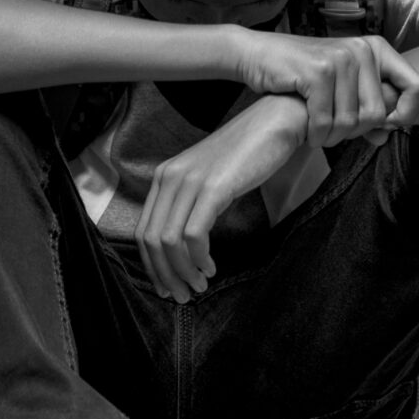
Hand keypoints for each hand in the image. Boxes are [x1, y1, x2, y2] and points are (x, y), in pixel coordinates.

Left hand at [137, 95, 310, 301]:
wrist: (274, 124)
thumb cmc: (247, 155)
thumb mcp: (209, 180)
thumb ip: (192, 205)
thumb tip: (187, 247)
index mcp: (165, 177)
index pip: (144, 230)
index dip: (153, 265)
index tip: (168, 286)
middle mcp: (170, 177)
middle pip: (152, 239)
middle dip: (165, 275)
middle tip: (183, 295)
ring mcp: (189, 181)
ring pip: (169, 241)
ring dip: (183, 271)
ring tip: (200, 285)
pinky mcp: (213, 187)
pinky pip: (193, 233)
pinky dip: (199, 257)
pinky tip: (211, 267)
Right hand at [229, 28, 418, 147]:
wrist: (259, 54)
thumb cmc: (302, 74)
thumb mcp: (341, 87)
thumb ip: (366, 110)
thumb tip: (386, 136)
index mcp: (377, 49)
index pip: (418, 86)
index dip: (408, 114)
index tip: (386, 126)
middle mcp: (363, 49)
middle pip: (378, 113)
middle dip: (355, 132)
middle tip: (336, 132)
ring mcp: (340, 58)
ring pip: (351, 121)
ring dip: (333, 136)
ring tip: (320, 132)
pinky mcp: (317, 71)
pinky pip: (326, 121)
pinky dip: (316, 135)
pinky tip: (309, 133)